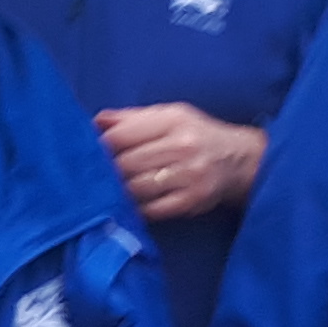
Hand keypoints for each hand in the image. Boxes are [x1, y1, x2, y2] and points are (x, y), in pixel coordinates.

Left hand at [100, 104, 265, 221]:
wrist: (238, 160)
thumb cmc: (194, 135)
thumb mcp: (168, 115)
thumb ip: (131, 118)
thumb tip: (95, 121)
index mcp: (172, 120)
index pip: (122, 136)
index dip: (100, 147)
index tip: (89, 154)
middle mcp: (182, 146)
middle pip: (126, 164)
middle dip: (107, 172)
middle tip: (94, 177)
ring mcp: (189, 176)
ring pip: (136, 188)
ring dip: (118, 192)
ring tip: (108, 192)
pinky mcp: (192, 201)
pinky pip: (151, 210)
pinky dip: (135, 209)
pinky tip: (128, 205)